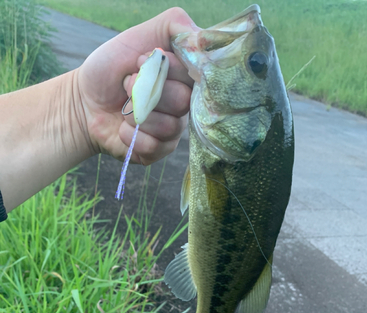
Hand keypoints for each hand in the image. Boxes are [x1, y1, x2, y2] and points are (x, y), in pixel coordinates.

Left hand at [76, 8, 198, 164]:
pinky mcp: (157, 152)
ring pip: (169, 127)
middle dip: (146, 90)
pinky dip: (132, 136)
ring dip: (137, 114)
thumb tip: (202, 40)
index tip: (139, 60)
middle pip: (183, 102)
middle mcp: (183, 106)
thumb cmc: (112, 68)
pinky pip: (154, 147)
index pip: (194, 75)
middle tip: (126, 84)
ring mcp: (172, 131)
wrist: (84, 100)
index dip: (165, 67)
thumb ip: (174, 25)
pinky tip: (122, 129)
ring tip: (123, 107)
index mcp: (184, 78)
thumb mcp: (140, 35)